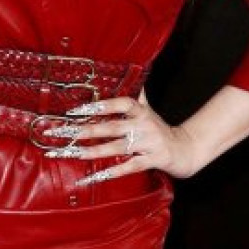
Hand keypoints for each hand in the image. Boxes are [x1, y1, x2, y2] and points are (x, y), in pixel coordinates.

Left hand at [43, 91, 198, 184]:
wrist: (185, 149)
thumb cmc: (160, 129)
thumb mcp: (148, 110)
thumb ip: (136, 96)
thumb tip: (129, 72)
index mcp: (141, 111)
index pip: (121, 103)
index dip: (101, 105)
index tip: (77, 109)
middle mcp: (144, 126)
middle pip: (112, 127)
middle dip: (85, 130)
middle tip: (62, 132)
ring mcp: (148, 144)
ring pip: (116, 147)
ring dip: (92, 151)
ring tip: (71, 153)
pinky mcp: (152, 160)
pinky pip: (129, 167)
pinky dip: (111, 172)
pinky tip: (94, 176)